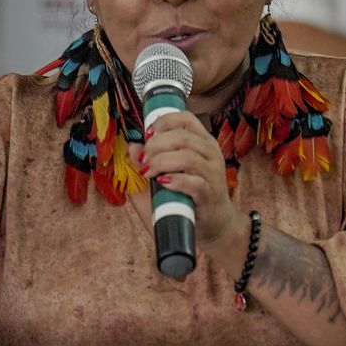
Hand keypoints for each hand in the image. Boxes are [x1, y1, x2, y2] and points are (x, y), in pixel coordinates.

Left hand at [128, 111, 242, 245]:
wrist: (211, 226)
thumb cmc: (186, 196)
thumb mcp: (165, 175)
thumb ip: (148, 161)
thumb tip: (132, 147)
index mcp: (202, 142)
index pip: (186, 118)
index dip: (164, 122)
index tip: (147, 135)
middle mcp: (211, 153)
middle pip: (182, 137)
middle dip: (156, 145)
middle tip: (144, 159)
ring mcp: (213, 174)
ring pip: (188, 157)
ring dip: (162, 162)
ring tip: (149, 173)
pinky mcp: (210, 195)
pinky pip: (194, 183)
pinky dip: (175, 181)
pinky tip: (163, 183)